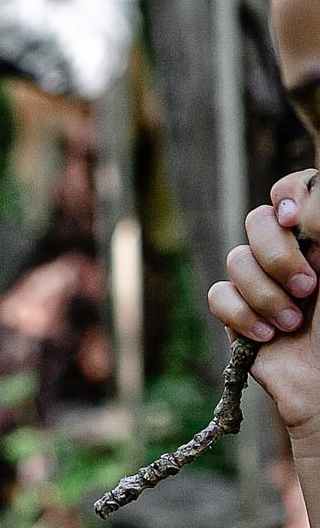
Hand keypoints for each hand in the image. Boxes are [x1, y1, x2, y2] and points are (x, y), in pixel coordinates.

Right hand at [211, 170, 319, 439]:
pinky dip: (240, 315)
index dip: (289, 195)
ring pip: (236, 259)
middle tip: (309, 289)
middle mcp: (295, 256)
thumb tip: (289, 209)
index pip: (294, 190)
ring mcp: (265, 285)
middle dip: (277, 256)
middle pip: (258, 220)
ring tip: (292, 325)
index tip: (298, 221)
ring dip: (264, 295)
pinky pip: (218, 295)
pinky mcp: (239, 316)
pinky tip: (267, 337)